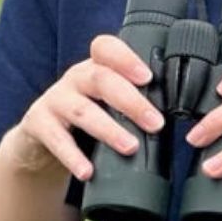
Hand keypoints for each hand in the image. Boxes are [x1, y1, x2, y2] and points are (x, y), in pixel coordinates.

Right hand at [1, 35, 162, 183]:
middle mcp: (75, 78)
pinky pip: (56, 139)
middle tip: (156, 124)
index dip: (126, 58)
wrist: (43, 140)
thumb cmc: (90, 117)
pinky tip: (87, 172)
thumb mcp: (110, 103)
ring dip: (109, 129)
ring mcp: (54, 99)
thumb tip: (184, 116)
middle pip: (101, 80)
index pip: (106, 48)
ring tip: (130, 147)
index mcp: (97, 68)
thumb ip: (136, 102)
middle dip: (131, 102)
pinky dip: (73, 157)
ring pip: (82, 110)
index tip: (148, 77)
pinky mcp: (37, 123)